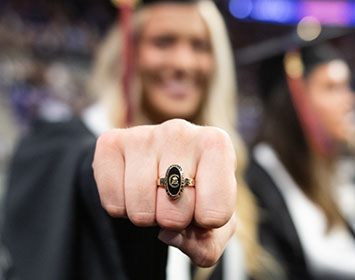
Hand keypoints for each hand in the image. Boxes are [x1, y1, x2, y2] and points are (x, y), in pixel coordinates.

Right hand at [92, 119, 236, 266]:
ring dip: (147, 216)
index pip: (216, 213)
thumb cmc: (197, 192)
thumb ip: (206, 243)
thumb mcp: (215, 223)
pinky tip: (132, 189)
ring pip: (141, 211)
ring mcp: (144, 134)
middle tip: (175, 201)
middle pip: (176, 213)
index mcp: (217, 144)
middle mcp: (181, 131)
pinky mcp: (111, 142)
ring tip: (155, 195)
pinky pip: (112, 203)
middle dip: (175, 220)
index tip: (203, 205)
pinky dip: (121, 209)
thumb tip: (168, 234)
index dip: (207, 223)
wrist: (162, 161)